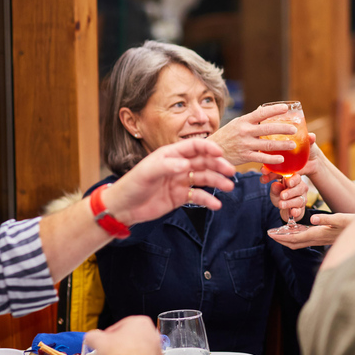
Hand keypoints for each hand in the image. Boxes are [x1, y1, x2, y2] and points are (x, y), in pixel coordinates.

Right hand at [84, 316, 163, 354]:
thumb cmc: (114, 354)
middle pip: (134, 338)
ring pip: (141, 351)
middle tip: (111, 352)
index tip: (105, 341)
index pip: (123, 325)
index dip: (111, 333)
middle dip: (123, 344)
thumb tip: (91, 337)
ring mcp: (158, 350)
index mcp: (141, 322)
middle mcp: (154, 334)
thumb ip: (93, 335)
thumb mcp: (97, 340)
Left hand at [104, 138, 235, 225]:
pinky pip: (198, 196)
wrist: (123, 208)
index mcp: (171, 154)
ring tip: (228, 187)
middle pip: (203, 162)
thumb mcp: (148, 172)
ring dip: (217, 182)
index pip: (194, 147)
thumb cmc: (132, 185)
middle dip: (218, 165)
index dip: (208, 147)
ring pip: (204, 178)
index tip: (220, 153)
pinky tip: (215, 205)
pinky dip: (208, 200)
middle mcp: (178, 165)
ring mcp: (180, 181)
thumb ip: (167, 166)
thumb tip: (186, 165)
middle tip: (230, 172)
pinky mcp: (181, 196)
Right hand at [207, 103, 299, 165]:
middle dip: (283, 129)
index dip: (274, 110)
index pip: (261, 113)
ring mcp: (245, 145)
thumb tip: (262, 109)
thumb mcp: (235, 124)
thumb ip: (250, 119)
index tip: (286, 108)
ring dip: (282, 145)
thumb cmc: (226, 136)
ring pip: (268, 144)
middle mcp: (245, 132)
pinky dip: (273, 159)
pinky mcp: (245, 156)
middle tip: (294, 129)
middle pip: (268, 129)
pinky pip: (262, 158)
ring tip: (293, 144)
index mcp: (243, 121)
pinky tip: (282, 159)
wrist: (211, 151)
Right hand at [260, 133, 319, 183]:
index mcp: (281, 142)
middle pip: (267, 157)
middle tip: (263, 170)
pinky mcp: (282, 172)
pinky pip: (274, 175)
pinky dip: (270, 178)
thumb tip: (312, 136)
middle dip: (264, 164)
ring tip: (264, 179)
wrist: (314, 162)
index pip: (272, 144)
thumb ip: (310, 140)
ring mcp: (278, 163)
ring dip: (266, 173)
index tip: (264, 152)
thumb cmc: (310, 148)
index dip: (267, 148)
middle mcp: (277, 152)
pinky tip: (266, 181)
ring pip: (269, 168)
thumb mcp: (309, 143)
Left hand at [269, 173, 308, 221]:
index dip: (293, 180)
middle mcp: (301, 189)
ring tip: (281, 204)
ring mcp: (303, 199)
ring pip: (299, 200)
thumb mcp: (275, 190)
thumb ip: (275, 187)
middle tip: (282, 196)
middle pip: (300, 189)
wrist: (283, 206)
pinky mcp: (301, 209)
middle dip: (290, 193)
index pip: (297, 178)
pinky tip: (292, 212)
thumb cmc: (280, 194)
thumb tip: (277, 185)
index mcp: (295, 180)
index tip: (288, 183)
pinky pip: (300, 210)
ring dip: (289, 203)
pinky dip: (296, 212)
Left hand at [269, 213, 353, 249]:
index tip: (270, 233)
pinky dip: (297, 236)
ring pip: (300, 242)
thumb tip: (312, 219)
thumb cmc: (352, 223)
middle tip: (270, 234)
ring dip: (288, 239)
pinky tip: (296, 231)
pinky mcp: (324, 237)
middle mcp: (317, 239)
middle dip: (281, 239)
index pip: (294, 237)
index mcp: (318, 234)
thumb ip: (325, 219)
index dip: (281, 236)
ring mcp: (320, 240)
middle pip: (294, 243)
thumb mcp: (340, 218)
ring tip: (279, 233)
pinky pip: (306, 239)